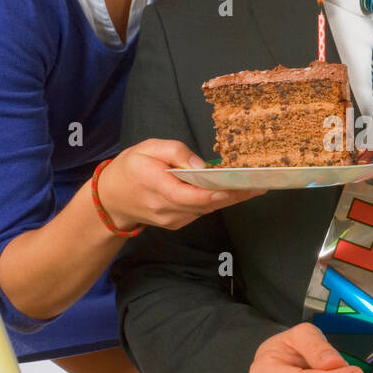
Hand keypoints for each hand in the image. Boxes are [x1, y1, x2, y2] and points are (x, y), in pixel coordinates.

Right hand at [96, 140, 264, 231]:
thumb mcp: (148, 148)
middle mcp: (166, 208)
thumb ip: (176, 153)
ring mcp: (172, 220)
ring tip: (253, 185)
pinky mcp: (177, 223)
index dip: (216, 192)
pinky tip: (230, 190)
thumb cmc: (130, 168)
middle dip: (235, 195)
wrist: (111, 199)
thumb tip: (202, 165)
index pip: (191, 195)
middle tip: (261, 184)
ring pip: (206, 209)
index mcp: (156, 186)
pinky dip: (216, 200)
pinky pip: (201, 211)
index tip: (239, 186)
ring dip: (229, 198)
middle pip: (206, 204)